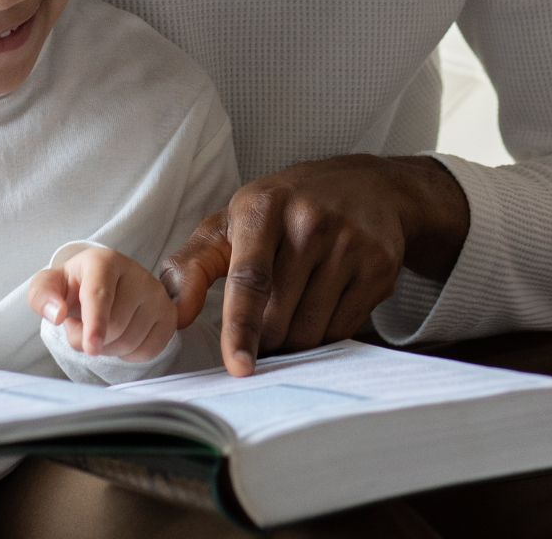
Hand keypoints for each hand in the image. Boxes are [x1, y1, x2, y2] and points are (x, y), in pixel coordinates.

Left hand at [28, 246, 176, 362]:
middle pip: (114, 326)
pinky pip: (148, 351)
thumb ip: (42, 296)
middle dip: (93, 338)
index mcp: (104, 261)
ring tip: (104, 328)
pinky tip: (123, 335)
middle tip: (85, 325)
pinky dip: (130, 353)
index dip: (95, 323)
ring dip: (110, 348)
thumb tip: (57, 314)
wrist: (105, 282)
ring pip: (130, 341)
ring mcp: (156, 293)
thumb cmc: (74, 286)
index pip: (100, 294)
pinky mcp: (168, 314)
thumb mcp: (50, 285)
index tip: (91, 347)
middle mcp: (136, 273)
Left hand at [160, 155, 468, 376]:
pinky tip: (325, 302)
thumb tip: (173, 313)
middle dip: (265, 336)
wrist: (367, 186)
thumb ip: (192, 265)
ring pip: (310, 331)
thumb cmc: (286, 209)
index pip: (249, 277)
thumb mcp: (233, 222)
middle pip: (277, 317)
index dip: (240, 326)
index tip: (239, 366)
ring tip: (296, 306)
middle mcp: (309, 220)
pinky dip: (326, 332)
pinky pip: (342, 330)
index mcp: (264, 206)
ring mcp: (349, 242)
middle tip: (267, 315)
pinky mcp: (378, 266)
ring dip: (296, 339)